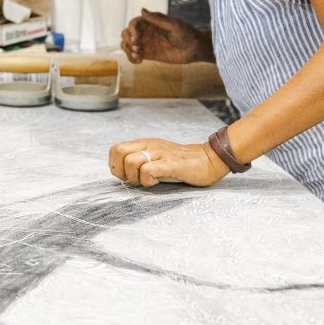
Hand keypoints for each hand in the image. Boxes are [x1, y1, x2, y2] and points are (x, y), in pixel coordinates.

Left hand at [109, 137, 227, 187]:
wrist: (208, 160)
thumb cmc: (180, 164)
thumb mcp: (156, 157)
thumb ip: (139, 160)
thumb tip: (121, 172)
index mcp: (145, 143)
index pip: (115, 149)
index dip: (115, 165)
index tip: (127, 176)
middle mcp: (150, 145)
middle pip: (118, 152)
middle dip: (120, 170)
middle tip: (134, 179)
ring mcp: (160, 153)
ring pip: (131, 161)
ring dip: (135, 177)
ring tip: (149, 180)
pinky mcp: (170, 164)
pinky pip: (148, 170)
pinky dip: (147, 180)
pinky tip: (157, 181)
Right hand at [121, 9, 209, 63]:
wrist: (194, 49)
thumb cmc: (187, 33)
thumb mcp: (174, 25)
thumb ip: (158, 19)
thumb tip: (142, 10)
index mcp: (151, 22)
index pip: (134, 23)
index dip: (131, 29)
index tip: (136, 37)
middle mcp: (146, 32)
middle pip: (126, 33)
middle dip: (128, 39)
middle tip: (137, 46)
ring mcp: (146, 43)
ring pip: (127, 44)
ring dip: (127, 49)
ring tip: (138, 54)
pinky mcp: (148, 54)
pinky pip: (133, 56)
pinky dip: (131, 58)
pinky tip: (139, 60)